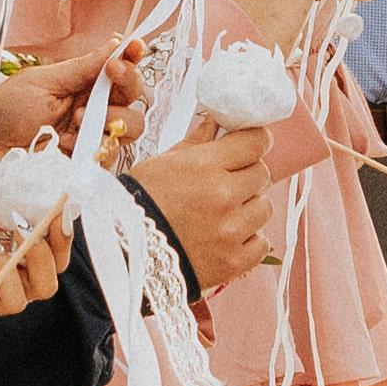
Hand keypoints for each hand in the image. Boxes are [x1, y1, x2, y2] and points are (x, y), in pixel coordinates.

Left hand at [0, 29, 123, 162]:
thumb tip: (114, 44)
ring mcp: (92, 138)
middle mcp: (94, 110)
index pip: (120, 72)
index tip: (134, 48)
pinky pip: (110, 156)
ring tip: (76, 120)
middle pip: (135, 99)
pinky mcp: (87, 164)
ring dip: (109, 119)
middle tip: (110, 76)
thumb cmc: (5, 110)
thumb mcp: (42, 81)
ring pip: (131, 128)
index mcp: (84, 86)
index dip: (133, 59)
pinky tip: (64, 144)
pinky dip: (90, 147)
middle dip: (127, 85)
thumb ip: (81, 68)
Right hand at [138, 121, 274, 293]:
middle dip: (246, 175)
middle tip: (226, 183)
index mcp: (203, 167)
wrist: (122, 255)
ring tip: (221, 214)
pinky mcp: (234, 263)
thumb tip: (218, 122)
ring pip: (264, 208)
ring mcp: (230, 232)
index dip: (255, 140)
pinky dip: (247, 240)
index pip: (255, 142)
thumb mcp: (161, 164)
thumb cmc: (137, 206)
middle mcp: (222, 197)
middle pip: (262, 174)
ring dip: (248, 208)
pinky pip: (261, 243)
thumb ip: (197, 143)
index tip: (252, 143)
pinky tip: (225, 238)